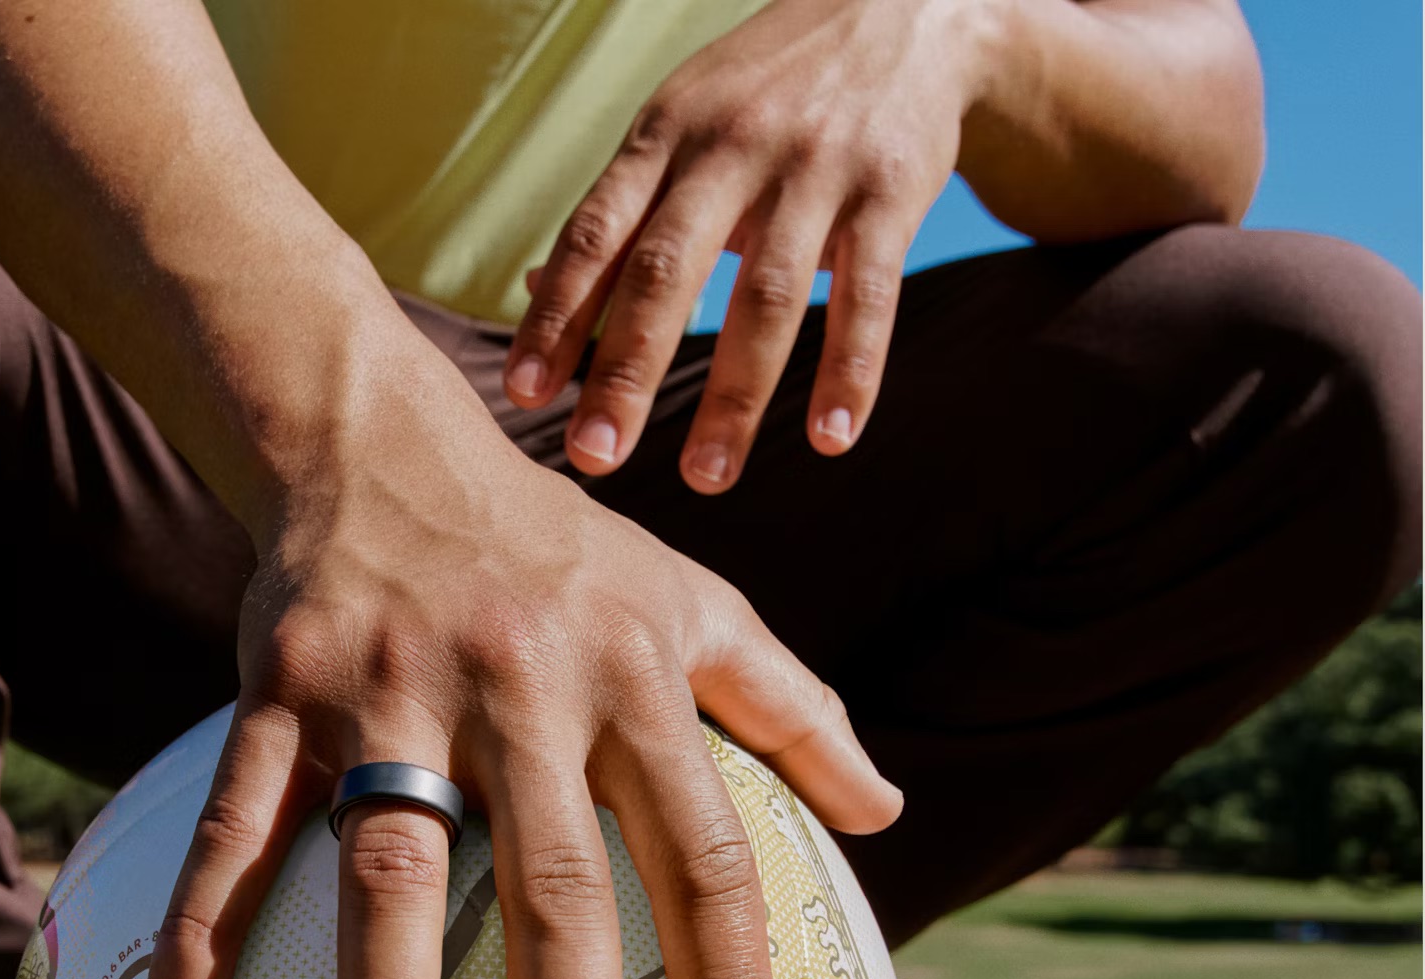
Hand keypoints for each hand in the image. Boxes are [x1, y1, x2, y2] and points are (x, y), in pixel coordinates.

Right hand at [138, 364, 901, 978]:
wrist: (386, 438)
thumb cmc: (558, 550)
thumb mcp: (694, 603)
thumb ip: (793, 706)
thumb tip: (886, 813)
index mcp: (630, 682)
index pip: (701, 855)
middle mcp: (520, 691)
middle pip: (552, 887)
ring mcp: (391, 693)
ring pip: (392, 872)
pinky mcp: (283, 690)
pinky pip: (238, 822)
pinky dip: (204, 924)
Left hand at [504, 0, 988, 490]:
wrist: (907, 10)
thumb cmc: (765, 91)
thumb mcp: (677, 127)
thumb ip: (616, 215)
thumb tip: (531, 297)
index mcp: (664, 136)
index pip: (594, 235)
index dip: (556, 316)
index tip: (524, 394)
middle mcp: (732, 148)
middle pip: (667, 271)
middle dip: (625, 371)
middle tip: (593, 457)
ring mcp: (815, 169)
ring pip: (767, 296)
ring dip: (735, 398)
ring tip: (704, 478)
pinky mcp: (892, 192)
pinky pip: (870, 296)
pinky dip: (852, 370)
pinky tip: (829, 439)